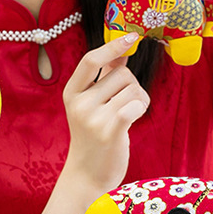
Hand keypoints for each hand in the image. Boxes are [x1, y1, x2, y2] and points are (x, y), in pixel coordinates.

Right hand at [61, 33, 149, 199]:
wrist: (87, 176)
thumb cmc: (94, 138)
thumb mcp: (91, 105)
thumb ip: (104, 79)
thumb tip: (122, 49)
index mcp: (71, 93)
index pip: (91, 60)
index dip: (113, 46)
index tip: (132, 36)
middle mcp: (79, 103)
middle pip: (122, 74)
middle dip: (132, 85)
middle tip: (124, 106)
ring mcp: (93, 118)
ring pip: (133, 89)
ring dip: (139, 99)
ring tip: (128, 116)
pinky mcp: (110, 131)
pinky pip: (135, 105)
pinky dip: (141, 109)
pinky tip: (133, 120)